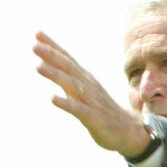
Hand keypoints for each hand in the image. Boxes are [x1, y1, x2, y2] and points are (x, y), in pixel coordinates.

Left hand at [33, 31, 150, 156]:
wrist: (132, 133)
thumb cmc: (104, 111)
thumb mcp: (86, 92)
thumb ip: (67, 79)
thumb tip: (45, 64)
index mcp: (87, 80)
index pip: (69, 60)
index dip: (54, 47)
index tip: (38, 33)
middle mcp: (90, 88)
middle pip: (70, 69)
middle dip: (52, 56)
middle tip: (35, 45)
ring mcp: (93, 103)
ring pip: (73, 86)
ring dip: (56, 75)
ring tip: (38, 66)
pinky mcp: (96, 120)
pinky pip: (79, 110)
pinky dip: (67, 103)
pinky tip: (52, 98)